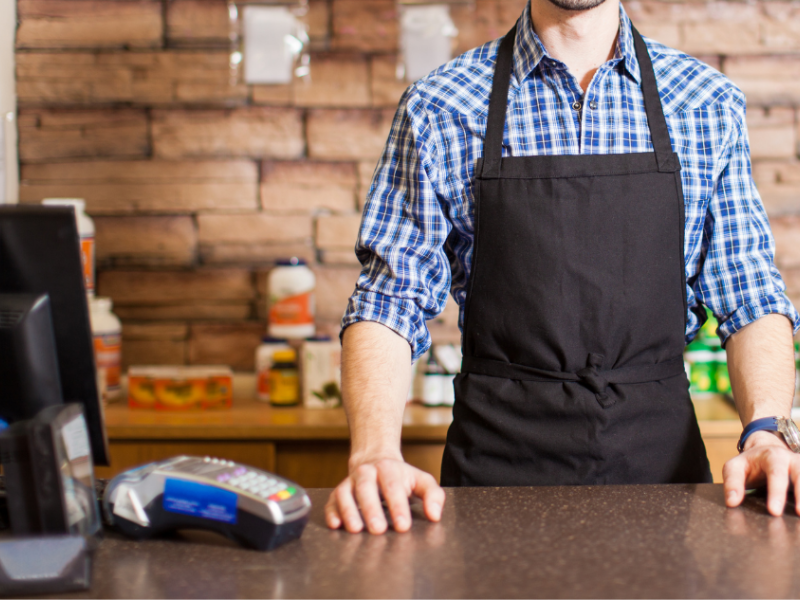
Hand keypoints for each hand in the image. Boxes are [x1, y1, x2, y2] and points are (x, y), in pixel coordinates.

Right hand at [325, 457, 445, 533]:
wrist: (375, 460)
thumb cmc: (400, 476)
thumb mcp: (421, 480)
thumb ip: (433, 495)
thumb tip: (435, 515)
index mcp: (388, 468)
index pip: (392, 486)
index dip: (398, 506)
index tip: (403, 525)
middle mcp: (366, 472)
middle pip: (366, 488)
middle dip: (371, 509)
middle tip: (378, 529)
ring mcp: (350, 481)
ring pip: (345, 493)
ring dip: (349, 511)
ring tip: (356, 529)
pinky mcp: (338, 492)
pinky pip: (331, 500)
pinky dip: (332, 512)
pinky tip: (335, 524)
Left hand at [723, 430, 799, 515]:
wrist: (766, 451)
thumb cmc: (749, 463)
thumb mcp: (734, 467)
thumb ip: (732, 483)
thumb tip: (732, 502)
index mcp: (772, 456)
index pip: (776, 473)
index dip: (776, 493)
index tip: (774, 512)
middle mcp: (792, 460)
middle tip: (799, 514)